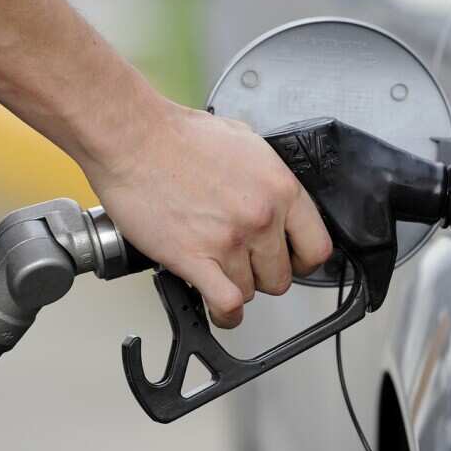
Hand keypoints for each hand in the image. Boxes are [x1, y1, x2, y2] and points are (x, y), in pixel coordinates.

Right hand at [83, 101, 332, 327]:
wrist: (134, 138)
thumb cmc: (178, 136)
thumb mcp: (245, 141)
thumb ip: (266, 175)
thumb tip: (273, 193)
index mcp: (280, 189)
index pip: (316, 247)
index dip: (303, 261)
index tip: (290, 261)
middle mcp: (261, 217)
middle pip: (282, 276)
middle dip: (263, 275)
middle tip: (245, 264)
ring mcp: (230, 240)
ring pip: (251, 291)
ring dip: (236, 287)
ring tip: (219, 272)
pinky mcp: (195, 259)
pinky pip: (226, 304)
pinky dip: (224, 314)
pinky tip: (219, 309)